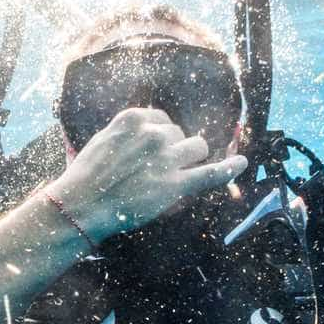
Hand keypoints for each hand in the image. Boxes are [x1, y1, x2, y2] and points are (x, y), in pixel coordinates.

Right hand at [50, 108, 246, 242]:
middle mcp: (154, 134)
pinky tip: (241, 164)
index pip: (162, 119)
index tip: (155, 148)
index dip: (161, 135)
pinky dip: (229, 168)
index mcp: (134, 118)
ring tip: (176, 172)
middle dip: (173, 149)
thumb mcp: (103, 140)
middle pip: (180, 134)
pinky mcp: (176, 185)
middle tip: (154, 169)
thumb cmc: (86, 177)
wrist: (81, 205)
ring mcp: (167, 159)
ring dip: (191, 158)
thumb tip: (144, 133)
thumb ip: (127, 133)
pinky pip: (211, 173)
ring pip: (197, 148)